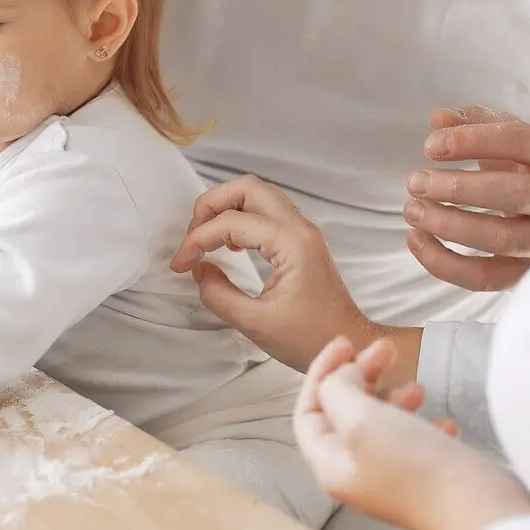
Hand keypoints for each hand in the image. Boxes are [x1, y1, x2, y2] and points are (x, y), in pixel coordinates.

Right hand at [170, 175, 386, 375]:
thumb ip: (218, 295)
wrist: (350, 342)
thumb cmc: (311, 338)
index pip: (232, 222)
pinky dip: (241, 219)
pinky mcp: (300, 240)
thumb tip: (198, 269)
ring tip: (207, 241)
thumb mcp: (256, 324)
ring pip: (257, 195)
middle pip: (247, 187)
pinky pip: (266, 212)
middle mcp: (299, 228)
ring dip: (226, 209)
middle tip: (193, 238)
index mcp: (292, 243)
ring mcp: (302, 231)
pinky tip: (230, 246)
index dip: (197, 239)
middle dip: (211, 205)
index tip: (180, 264)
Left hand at [295, 336, 529, 529]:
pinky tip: (445, 423)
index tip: (347, 343)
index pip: (309, 412)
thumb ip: (338, 391)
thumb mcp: (361, 419)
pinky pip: (416, 440)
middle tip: (386, 349)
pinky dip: (425, 422)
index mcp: (332, 464)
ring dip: (394, 397)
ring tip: (419, 388)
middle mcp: (357, 473)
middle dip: (361, 376)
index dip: (322, 373)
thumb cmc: (415, 466)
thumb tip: (342, 379)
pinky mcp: (427, 477)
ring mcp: (393, 477)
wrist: (479, 510)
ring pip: (382, 423)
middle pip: (345, 413)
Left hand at [406, 106, 529, 290]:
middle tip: (414, 181)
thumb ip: (474, 123)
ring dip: (447, 225)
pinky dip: (444, 263)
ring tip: (411, 210)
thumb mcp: (506, 141)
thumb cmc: (523, 172)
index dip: (473, 140)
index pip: (521, 142)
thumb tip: (439, 119)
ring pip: (500, 239)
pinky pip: (485, 277)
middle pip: (513, 194)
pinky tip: (416, 240)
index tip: (429, 146)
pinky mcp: (527, 274)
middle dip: (457, 188)